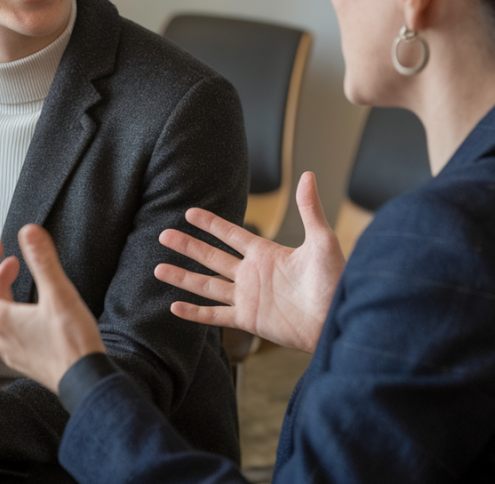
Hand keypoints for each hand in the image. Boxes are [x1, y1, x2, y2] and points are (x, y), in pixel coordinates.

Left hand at [0, 224, 104, 392]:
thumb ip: (43, 261)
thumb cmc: (72, 345)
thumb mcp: (60, 295)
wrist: (85, 383)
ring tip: (13, 266)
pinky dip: (7, 302)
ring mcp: (8, 347)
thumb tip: (29, 233)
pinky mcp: (20, 354)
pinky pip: (2, 323)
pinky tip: (24, 299)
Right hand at [154, 171, 344, 352]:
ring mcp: (248, 297)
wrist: (337, 317)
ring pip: (206, 285)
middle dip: (187, 245)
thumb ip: (309, 210)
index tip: (189, 212)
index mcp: (266, 253)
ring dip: (183, 277)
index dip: (210, 224)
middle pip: (211, 256)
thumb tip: (308, 175)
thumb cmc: (334, 280)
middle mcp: (252, 274)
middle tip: (163, 234)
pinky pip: (216, 316)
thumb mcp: (322, 241)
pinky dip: (195, 313)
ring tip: (158, 268)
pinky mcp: (249, 319)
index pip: (231, 234)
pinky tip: (174, 307)